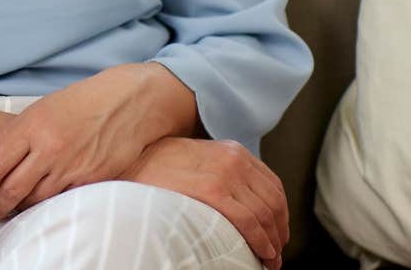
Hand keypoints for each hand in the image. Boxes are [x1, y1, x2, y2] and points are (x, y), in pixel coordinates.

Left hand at [0, 63, 198, 218]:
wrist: (126, 103)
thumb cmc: (79, 104)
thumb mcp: (38, 110)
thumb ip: (8, 137)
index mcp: (32, 126)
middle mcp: (49, 148)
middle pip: (12, 188)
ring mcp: (72, 166)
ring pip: (35, 199)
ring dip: (19, 208)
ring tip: (11, 208)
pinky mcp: (91, 179)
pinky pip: (61, 200)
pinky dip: (46, 204)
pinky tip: (40, 202)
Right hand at [120, 136, 288, 269]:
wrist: (129, 166)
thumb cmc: (156, 169)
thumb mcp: (195, 162)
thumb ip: (218, 172)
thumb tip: (238, 201)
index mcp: (232, 151)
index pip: (272, 185)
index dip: (281, 214)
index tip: (277, 234)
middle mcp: (234, 158)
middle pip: (273, 200)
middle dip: (280, 231)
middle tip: (276, 253)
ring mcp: (225, 173)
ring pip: (265, 213)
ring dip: (273, 241)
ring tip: (270, 260)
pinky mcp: (213, 190)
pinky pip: (249, 220)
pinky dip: (261, 241)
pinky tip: (262, 254)